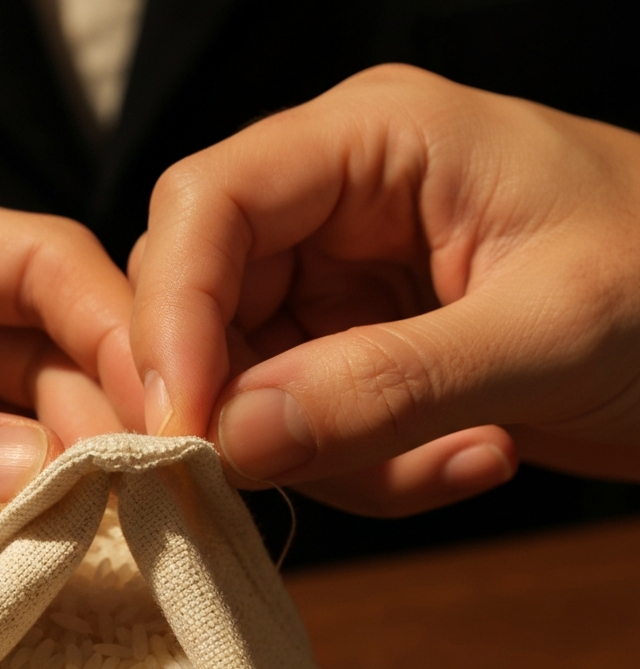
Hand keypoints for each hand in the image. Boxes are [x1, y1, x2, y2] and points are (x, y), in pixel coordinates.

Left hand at [0, 180, 139, 668]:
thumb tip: (36, 467)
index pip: (30, 263)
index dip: (113, 326)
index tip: (164, 408)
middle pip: (48, 358)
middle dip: (94, 426)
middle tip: (129, 504)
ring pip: (25, 447)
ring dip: (55, 500)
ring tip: (78, 553)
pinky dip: (1, 555)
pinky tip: (8, 587)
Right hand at [129, 64, 639, 514]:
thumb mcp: (548, 330)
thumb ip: (387, 383)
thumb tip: (236, 436)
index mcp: (371, 142)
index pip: (207, 205)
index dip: (173, 313)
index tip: (185, 422)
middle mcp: (332, 208)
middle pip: (202, 301)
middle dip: (240, 403)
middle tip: (304, 468)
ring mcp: (335, 287)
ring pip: (243, 384)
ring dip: (321, 455)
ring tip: (449, 461)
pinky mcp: (347, 356)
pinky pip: (298, 429)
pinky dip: (360, 472)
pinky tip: (466, 459)